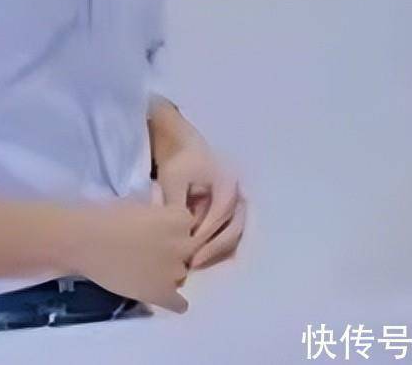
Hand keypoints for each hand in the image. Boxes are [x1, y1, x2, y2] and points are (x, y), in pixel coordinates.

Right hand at [66, 197, 197, 312]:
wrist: (85, 240)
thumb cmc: (107, 215)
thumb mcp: (140, 203)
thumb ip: (159, 210)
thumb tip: (163, 206)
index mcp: (179, 218)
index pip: (189, 224)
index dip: (173, 227)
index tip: (159, 229)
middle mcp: (183, 245)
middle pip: (189, 250)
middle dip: (174, 250)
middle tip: (151, 249)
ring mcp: (175, 272)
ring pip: (182, 275)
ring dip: (169, 273)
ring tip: (146, 270)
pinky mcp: (162, 295)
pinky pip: (179, 304)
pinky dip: (171, 300)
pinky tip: (156, 291)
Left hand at [152, 125, 246, 270]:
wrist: (183, 148)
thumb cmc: (179, 162)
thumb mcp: (173, 180)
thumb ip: (176, 205)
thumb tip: (180, 234)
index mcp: (227, 184)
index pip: (220, 215)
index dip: (205, 234)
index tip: (189, 251)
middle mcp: (238, 196)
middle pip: (234, 229)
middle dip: (214, 248)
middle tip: (193, 263)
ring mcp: (237, 205)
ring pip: (233, 234)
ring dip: (216, 250)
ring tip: (194, 263)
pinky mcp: (231, 213)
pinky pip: (228, 233)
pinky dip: (216, 246)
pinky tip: (200, 256)